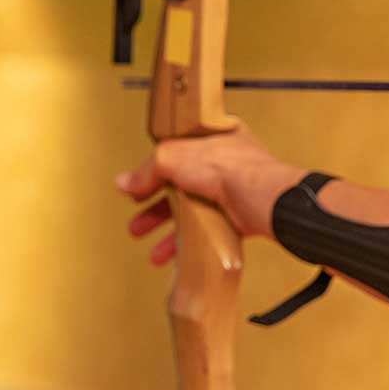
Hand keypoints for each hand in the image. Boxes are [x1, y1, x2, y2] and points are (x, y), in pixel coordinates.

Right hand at [115, 125, 305, 265]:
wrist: (263, 199)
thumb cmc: (232, 169)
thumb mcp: (173, 157)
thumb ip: (148, 170)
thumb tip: (125, 181)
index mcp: (212, 137)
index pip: (176, 151)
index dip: (154, 168)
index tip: (137, 184)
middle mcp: (223, 162)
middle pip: (180, 184)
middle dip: (153, 204)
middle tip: (136, 217)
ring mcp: (231, 191)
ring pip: (191, 209)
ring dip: (165, 226)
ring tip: (144, 237)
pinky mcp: (237, 216)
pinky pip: (206, 230)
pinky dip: (186, 241)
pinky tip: (170, 252)